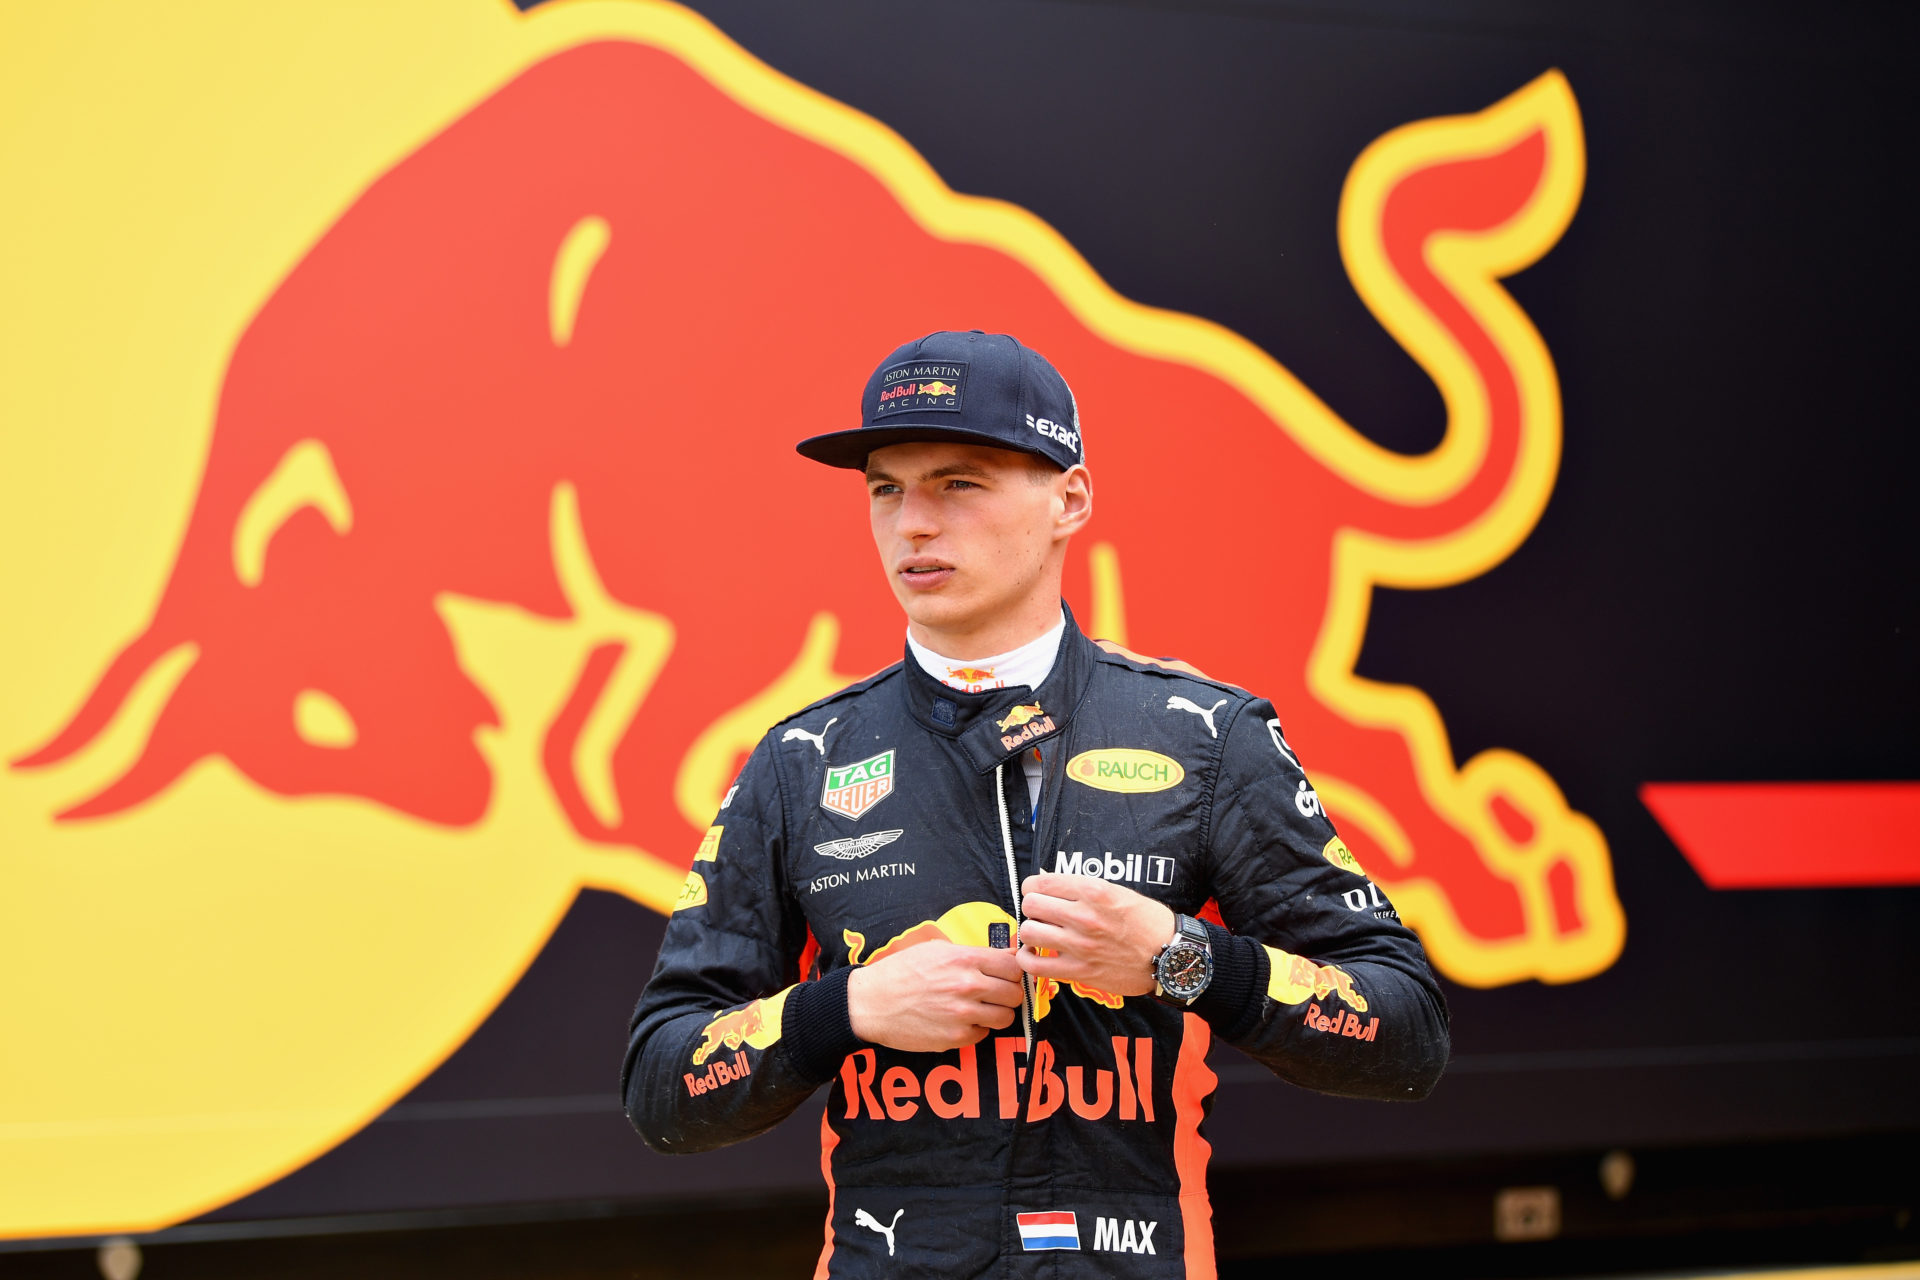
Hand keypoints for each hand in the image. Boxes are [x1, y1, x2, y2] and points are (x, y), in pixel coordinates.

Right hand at [847, 941, 1025, 1052]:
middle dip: (1008, 993)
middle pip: (1015, 993)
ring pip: (1006, 1017)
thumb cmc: (901, 972)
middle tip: (995, 993)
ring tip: (980, 1009)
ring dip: (997, 1013)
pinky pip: (984, 1034)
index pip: (1013, 965)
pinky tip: (960, 1021)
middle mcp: (968, 985)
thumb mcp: (936, 950)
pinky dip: (977, 1029)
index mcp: (964, 959)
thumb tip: (1005, 955)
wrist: (871, 1003)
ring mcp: (963, 1014)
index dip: (1012, 970)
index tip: (1006, 974)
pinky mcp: (956, 1037)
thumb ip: (972, 953)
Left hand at [1015, 872, 1176, 998]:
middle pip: (1030, 904)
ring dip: (1031, 931)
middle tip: (1040, 913)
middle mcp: (1085, 916)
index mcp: (1095, 891)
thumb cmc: (1148, 923)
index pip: (1041, 882)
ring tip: (1040, 933)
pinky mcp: (1079, 972)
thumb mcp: (1119, 892)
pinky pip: (1034, 964)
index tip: (1035, 891)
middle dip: (1032, 906)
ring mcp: (1080, 946)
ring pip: (1029, 932)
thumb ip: (1085, 889)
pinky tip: (1035, 953)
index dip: (1032, 886)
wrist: (1170, 956)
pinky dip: (1027, 958)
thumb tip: (1052, 886)